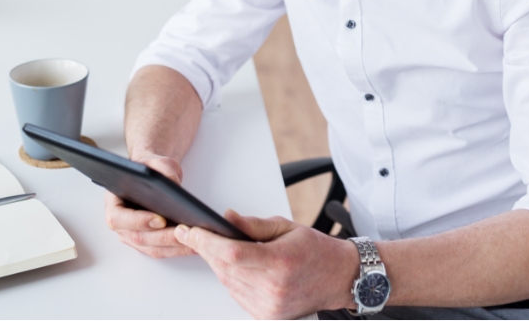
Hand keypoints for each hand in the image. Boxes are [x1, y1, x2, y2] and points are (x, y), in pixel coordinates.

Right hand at [104, 155, 194, 257]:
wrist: (153, 175)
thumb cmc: (150, 168)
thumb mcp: (156, 161)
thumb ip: (162, 167)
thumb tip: (173, 183)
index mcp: (113, 202)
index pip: (119, 218)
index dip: (138, 221)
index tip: (160, 220)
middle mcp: (121, 223)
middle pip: (138, 237)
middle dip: (163, 237)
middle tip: (182, 232)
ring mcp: (133, 235)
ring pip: (151, 248)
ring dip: (173, 247)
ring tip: (193, 241)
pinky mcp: (148, 242)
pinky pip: (161, 250)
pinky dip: (177, 249)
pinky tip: (192, 244)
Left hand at [174, 209, 358, 317]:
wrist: (339, 278)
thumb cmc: (316, 250)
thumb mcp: (286, 227)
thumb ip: (252, 224)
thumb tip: (225, 217)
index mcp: (280, 261)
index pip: (232, 253)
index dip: (206, 242)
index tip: (189, 231)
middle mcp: (274, 288)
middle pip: (225, 269)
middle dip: (206, 250)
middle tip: (193, 235)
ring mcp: (270, 305)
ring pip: (228, 282)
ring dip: (216, 264)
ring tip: (212, 246)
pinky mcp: (267, 315)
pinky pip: (236, 294)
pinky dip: (229, 278)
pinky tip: (230, 266)